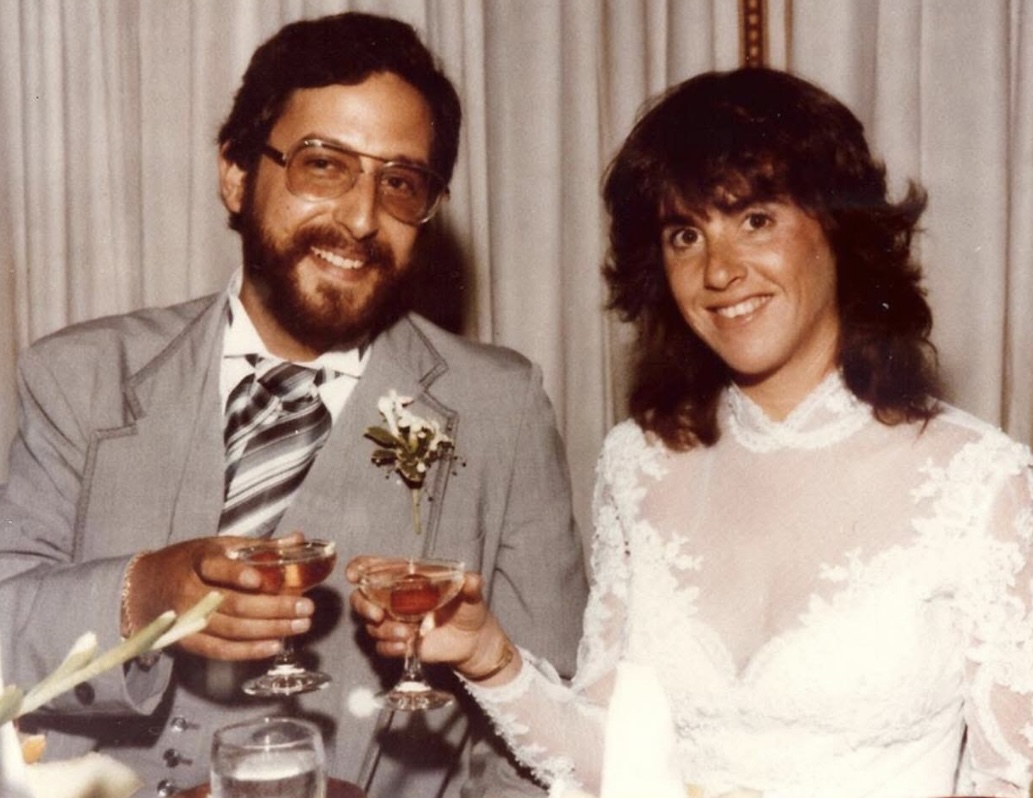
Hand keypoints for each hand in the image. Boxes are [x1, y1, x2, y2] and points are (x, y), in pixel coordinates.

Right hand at [125, 533, 313, 660]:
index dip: (236, 574)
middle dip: (274, 607)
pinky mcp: (187, 641)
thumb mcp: (218, 545)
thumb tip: (298, 538)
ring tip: (300, 625)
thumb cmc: (189, 562)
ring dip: (269, 629)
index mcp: (197, 561)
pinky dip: (249, 650)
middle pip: (232, 603)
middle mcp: (189, 591)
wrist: (144, 588)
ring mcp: (186, 619)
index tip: (259, 580)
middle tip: (305, 607)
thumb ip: (257, 546)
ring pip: (231, 629)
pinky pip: (220, 650)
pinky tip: (274, 645)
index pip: (215, 566)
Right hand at [345, 555, 517, 682]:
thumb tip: (472, 579)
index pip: (375, 568)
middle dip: (363, 606)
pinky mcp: (399, 642)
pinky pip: (381, 646)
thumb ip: (470, 586)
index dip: (360, 568)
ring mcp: (395, 621)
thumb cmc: (469, 610)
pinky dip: (389, 647)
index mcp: (407, 579)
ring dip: (384, 631)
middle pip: (362, 597)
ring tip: (407, 634)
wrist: (475, 642)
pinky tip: (406, 647)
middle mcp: (395, 599)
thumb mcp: (472, 595)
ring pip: (371, 625)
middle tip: (378, 615)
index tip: (354, 575)